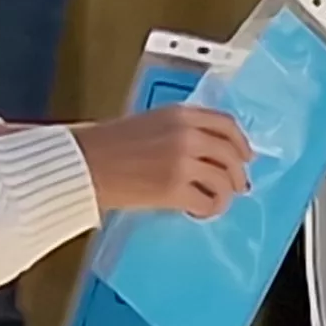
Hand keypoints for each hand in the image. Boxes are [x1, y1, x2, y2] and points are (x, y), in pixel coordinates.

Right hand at [72, 105, 251, 217]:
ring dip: (225, 194)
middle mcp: (188, 134)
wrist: (80, 165)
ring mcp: (183, 162)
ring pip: (225, 180)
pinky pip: (208, 201)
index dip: (241, 143)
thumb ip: (180, 130)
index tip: (246, 155)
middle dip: (238, 173)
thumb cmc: (105, 146)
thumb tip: (209, 149)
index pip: (227, 125)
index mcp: (181, 114)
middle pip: (232, 154)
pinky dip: (209, 209)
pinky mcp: (174, 189)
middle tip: (238, 186)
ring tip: (215, 201)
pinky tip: (199, 210)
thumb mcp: (149, 124)